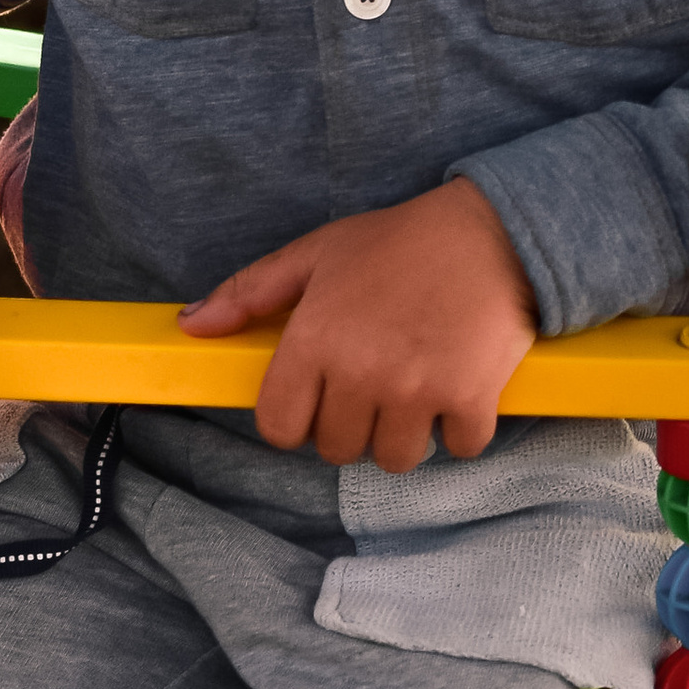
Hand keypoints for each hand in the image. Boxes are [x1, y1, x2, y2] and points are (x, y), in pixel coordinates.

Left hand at [180, 181, 535, 470]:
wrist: (495, 229)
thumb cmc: (401, 240)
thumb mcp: (317, 252)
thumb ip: (250, 292)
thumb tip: (193, 325)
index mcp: (315, 339)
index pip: (279, 427)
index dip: (296, 419)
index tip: (319, 399)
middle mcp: (360, 372)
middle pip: (335, 449)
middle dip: (351, 425)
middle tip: (375, 385)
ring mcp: (416, 390)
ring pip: (392, 458)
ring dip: (404, 435)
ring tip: (415, 393)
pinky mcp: (470, 398)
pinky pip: (457, 449)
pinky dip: (460, 430)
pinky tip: (459, 390)